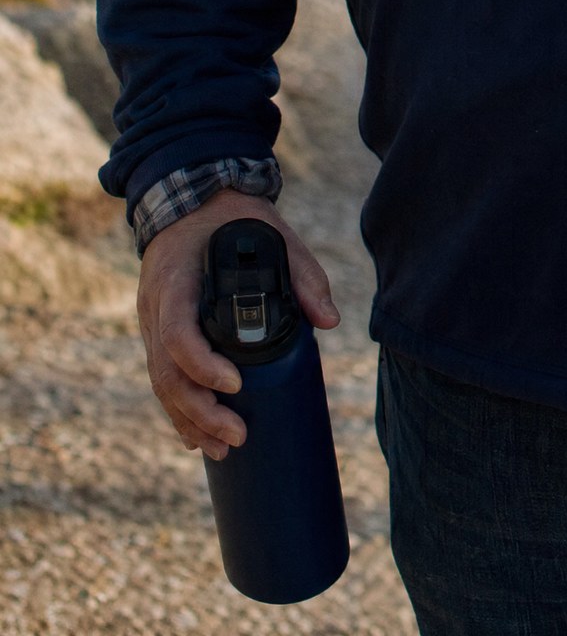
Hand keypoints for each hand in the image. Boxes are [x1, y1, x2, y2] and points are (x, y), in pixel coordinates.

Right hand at [136, 189, 339, 460]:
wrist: (192, 203)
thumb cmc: (234, 219)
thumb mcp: (272, 233)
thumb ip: (303, 274)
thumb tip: (329, 321)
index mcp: (177, 279)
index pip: (176, 330)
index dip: (201, 363)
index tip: (235, 383)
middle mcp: (156, 307)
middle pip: (166, 372)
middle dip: (200, 410)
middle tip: (238, 435)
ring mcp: (151, 324)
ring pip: (161, 384)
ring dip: (189, 422)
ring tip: (224, 448)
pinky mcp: (158, 336)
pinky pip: (164, 380)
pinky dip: (179, 413)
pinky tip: (199, 439)